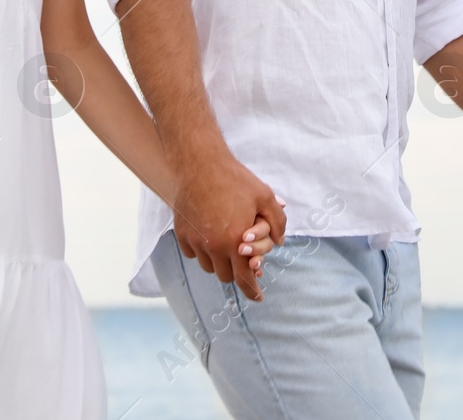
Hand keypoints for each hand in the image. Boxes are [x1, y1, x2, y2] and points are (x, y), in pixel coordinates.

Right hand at [172, 153, 285, 301]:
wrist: (199, 164)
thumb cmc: (234, 179)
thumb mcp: (264, 196)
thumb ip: (277, 221)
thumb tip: (280, 241)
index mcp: (236, 241)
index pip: (244, 278)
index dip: (252, 291)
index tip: (258, 297)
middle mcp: (214, 246)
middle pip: (226, 275)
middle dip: (236, 270)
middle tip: (242, 258)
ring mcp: (196, 241)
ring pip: (209, 267)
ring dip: (219, 261)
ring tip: (226, 244)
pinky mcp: (182, 234)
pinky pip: (193, 254)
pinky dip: (202, 251)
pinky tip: (209, 236)